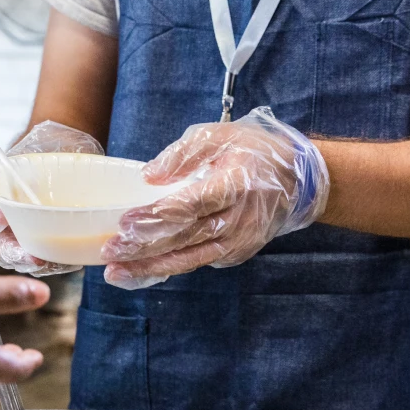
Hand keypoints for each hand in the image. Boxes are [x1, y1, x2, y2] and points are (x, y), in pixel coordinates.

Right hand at [0, 121, 103, 276]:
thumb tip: (48, 162)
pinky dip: (53, 266)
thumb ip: (36, 153)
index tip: (1, 217)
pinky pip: (39, 264)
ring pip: (18, 261)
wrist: (56, 168)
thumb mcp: (37, 146)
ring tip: (53, 263)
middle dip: (13, 254)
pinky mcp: (32, 250)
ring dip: (35, 265)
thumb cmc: (41, 156)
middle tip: (33, 257)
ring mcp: (12, 241)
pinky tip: (71, 263)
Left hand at [102, 107, 328, 288]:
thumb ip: (182, 154)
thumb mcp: (218, 136)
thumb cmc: (252, 152)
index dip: (157, 217)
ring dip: (151, 267)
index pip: (191, 206)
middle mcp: (238, 220)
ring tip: (117, 273)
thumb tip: (148, 176)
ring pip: (189, 259)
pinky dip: (168, 267)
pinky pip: (197, 262)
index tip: (126, 223)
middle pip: (185, 237)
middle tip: (111, 252)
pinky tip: (141, 270)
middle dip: (144, 248)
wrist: (298, 180)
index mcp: (234, 185)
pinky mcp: (236, 254)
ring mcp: (238, 242)